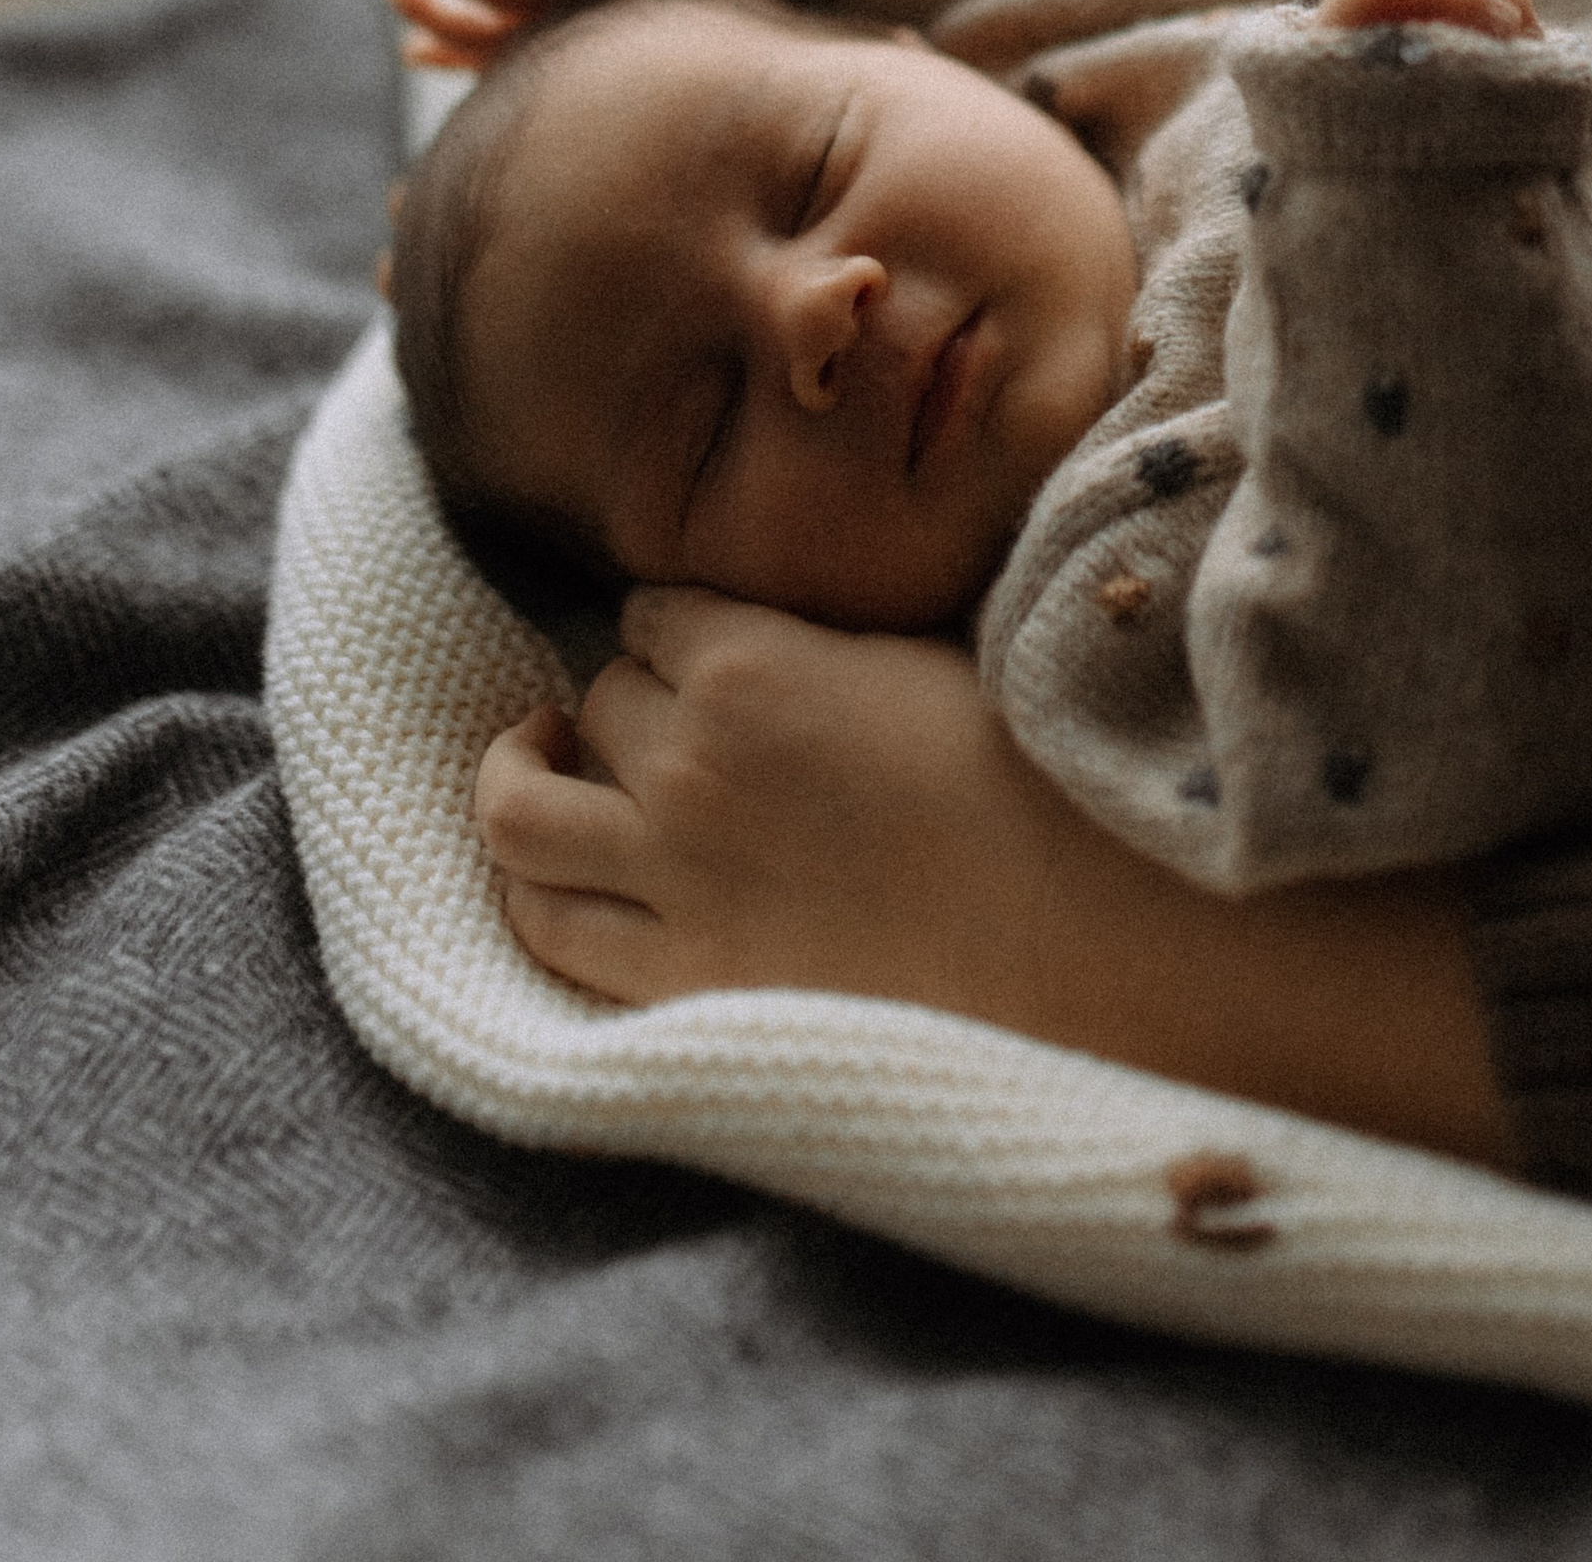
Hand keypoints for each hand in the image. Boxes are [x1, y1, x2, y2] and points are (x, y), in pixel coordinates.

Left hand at [385, 0, 680, 68]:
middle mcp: (565, 22)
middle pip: (486, 37)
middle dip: (436, 13)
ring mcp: (566, 32)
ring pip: (496, 55)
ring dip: (450, 42)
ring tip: (411, 47)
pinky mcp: (567, 30)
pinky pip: (508, 56)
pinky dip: (468, 56)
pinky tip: (424, 53)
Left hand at [475, 587, 1050, 1008]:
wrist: (1070, 922)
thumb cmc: (1021, 776)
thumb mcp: (920, 649)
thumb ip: (817, 634)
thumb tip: (773, 623)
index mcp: (748, 660)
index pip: (647, 613)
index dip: (674, 629)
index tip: (700, 649)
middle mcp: (685, 760)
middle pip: (598, 702)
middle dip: (630, 706)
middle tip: (679, 728)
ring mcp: (669, 875)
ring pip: (521, 809)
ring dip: (526, 777)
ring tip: (544, 767)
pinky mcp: (675, 977)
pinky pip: (547, 926)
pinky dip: (531, 893)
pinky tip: (554, 874)